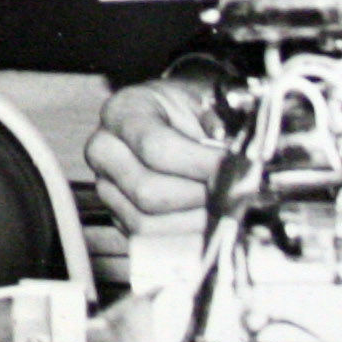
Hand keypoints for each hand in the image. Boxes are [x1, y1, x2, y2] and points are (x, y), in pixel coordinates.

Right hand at [85, 74, 229, 233]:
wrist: (165, 121)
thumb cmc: (185, 113)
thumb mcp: (203, 102)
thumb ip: (218, 125)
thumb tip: (237, 156)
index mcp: (123, 112)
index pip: (156, 147)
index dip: (201, 164)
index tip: (236, 169)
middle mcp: (104, 150)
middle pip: (148, 191)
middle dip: (198, 198)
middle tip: (232, 194)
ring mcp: (106, 186)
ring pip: (146, 222)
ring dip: (192, 222)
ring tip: (223, 210)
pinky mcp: (116, 215)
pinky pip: (147, 239)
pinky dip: (182, 237)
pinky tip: (207, 222)